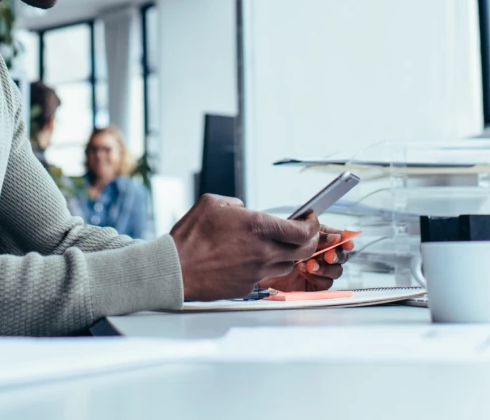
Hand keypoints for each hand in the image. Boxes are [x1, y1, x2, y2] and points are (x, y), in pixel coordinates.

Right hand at [169, 194, 320, 300]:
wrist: (176, 269)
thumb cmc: (189, 238)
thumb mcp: (212, 203)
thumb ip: (235, 204)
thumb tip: (243, 208)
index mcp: (258, 227)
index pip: (303, 231)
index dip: (313, 224)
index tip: (310, 219)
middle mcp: (263, 251)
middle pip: (303, 250)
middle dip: (309, 240)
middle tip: (303, 232)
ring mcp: (257, 272)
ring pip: (287, 264)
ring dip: (288, 254)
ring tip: (274, 245)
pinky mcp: (248, 287)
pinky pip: (266, 276)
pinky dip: (265, 267)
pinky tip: (250, 259)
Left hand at [260, 226, 356, 292]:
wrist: (257, 266)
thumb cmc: (271, 247)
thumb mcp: (292, 236)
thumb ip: (314, 235)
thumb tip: (333, 235)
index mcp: (318, 239)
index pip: (339, 238)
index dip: (345, 240)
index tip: (346, 241)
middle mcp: (320, 254)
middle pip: (341, 256)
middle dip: (337, 255)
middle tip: (328, 255)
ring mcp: (318, 270)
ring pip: (336, 270)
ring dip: (325, 267)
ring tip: (310, 264)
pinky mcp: (314, 285)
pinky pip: (326, 283)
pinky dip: (318, 278)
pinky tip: (304, 271)